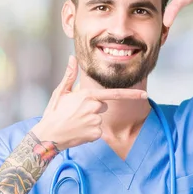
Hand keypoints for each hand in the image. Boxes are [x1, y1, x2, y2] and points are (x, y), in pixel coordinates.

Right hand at [31, 56, 147, 150]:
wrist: (48, 135)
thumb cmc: (54, 113)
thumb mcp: (61, 92)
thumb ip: (70, 75)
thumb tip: (72, 58)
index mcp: (88, 95)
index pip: (114, 93)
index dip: (131, 94)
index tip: (144, 95)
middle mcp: (94, 107)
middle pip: (103, 106)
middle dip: (94, 109)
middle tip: (76, 113)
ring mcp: (96, 121)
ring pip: (100, 119)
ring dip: (91, 121)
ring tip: (76, 122)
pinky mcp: (96, 134)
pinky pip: (98, 131)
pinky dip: (90, 132)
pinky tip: (79, 131)